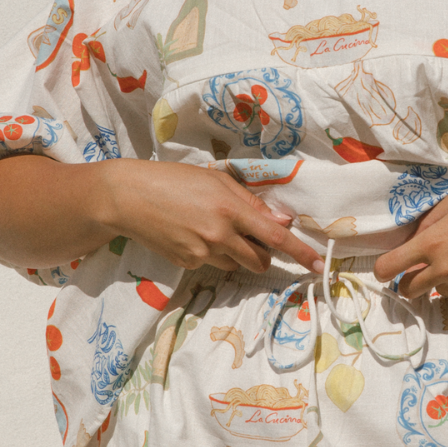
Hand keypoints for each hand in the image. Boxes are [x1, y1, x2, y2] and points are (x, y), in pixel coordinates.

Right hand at [104, 160, 322, 273]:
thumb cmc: (175, 180)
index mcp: (231, 209)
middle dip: (262, 254)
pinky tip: (192, 234)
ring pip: (237, 265)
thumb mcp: (217, 180)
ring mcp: (202, 253)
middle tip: (248, 235)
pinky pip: (213, 266)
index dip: (301, 253)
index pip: (276, 237)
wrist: (127, 196)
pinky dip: (212, 255)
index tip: (320, 266)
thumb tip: (282, 221)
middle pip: (260, 261)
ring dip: (237, 254)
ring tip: (211, 229)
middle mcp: (220, 235)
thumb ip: (251, 202)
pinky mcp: (187, 264)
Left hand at [373, 178, 447, 299]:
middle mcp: (445, 269)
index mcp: (432, 243)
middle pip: (409, 290)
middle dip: (408, 282)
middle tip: (418, 270)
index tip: (386, 270)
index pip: (389, 268)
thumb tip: (412, 241)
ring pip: (440, 291)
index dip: (382, 270)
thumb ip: (428, 224)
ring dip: (442, 280)